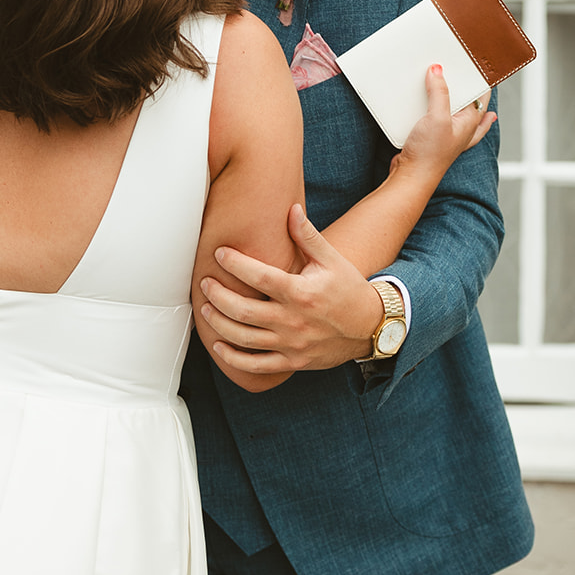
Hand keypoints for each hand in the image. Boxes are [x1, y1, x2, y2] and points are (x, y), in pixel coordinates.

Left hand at [199, 204, 383, 375]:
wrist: (370, 327)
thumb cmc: (348, 288)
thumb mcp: (331, 259)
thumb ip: (308, 236)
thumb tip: (291, 208)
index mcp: (301, 293)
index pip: (261, 278)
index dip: (236, 264)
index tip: (220, 253)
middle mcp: (293, 321)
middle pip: (244, 311)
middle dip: (218, 296)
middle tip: (205, 283)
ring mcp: (292, 344)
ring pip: (245, 338)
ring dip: (219, 324)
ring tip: (205, 308)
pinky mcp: (292, 361)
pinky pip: (257, 365)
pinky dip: (233, 358)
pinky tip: (218, 345)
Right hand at [391, 66, 494, 181]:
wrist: (411, 177)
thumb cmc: (430, 155)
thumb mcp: (437, 118)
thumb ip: (440, 93)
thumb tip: (438, 71)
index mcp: (469, 122)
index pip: (480, 96)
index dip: (481, 80)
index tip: (478, 64)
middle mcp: (461, 128)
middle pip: (470, 103)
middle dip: (468, 88)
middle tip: (464, 71)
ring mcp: (447, 134)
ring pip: (454, 111)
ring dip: (451, 98)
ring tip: (448, 83)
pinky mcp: (431, 137)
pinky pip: (435, 118)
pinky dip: (433, 109)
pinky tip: (425, 104)